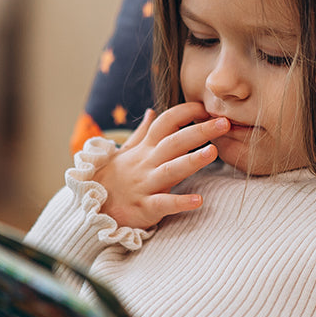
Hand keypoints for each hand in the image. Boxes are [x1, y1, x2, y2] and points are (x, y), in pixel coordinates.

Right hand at [94, 103, 230, 229]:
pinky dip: (180, 202)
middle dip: (199, 131)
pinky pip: (163, 204)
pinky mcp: (145, 208)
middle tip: (224, 123)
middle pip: (174, 142)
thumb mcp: (126, 152)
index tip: (207, 108)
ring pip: (170, 170)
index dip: (186, 112)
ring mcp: (145, 185)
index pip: (165, 123)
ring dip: (192, 161)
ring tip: (213, 152)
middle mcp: (146, 163)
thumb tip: (152, 111)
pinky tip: (199, 200)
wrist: (91, 207)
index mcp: (145, 149)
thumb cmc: (114, 178)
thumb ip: (142, 133)